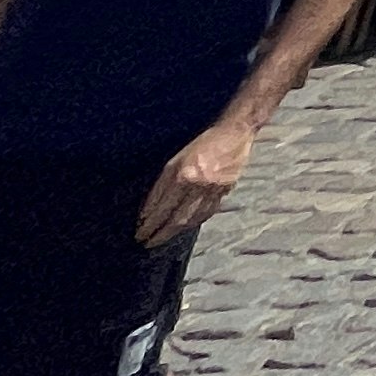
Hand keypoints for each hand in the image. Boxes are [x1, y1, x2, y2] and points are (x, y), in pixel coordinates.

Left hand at [135, 118, 254, 245]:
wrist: (235, 133)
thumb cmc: (202, 143)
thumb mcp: (175, 161)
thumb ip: (161, 186)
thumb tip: (148, 210)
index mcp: (184, 176)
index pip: (163, 207)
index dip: (150, 222)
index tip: (140, 233)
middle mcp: (199, 186)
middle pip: (177, 219)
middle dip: (160, 233)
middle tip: (147, 242)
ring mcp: (214, 191)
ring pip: (192, 220)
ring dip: (175, 232)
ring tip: (163, 238)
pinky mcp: (225, 192)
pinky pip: (207, 213)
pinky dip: (193, 223)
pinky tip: (185, 226)